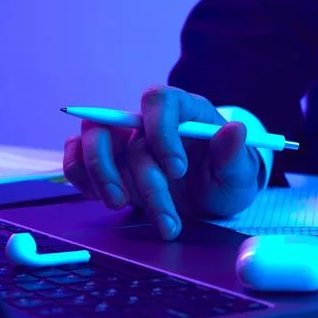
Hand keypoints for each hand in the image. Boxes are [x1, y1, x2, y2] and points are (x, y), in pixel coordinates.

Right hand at [62, 86, 262, 239]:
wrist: (212, 200)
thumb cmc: (226, 178)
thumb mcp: (239, 172)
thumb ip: (234, 153)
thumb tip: (236, 129)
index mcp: (183, 110)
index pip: (158, 101)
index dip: (161, 131)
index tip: (177, 170)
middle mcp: (148, 121)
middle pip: (125, 130)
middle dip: (143, 178)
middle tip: (164, 216)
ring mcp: (123, 140)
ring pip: (93, 140)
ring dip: (102, 175)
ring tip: (121, 206)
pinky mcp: (107, 164)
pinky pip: (77, 160)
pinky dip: (82, 179)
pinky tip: (105, 199)